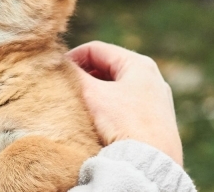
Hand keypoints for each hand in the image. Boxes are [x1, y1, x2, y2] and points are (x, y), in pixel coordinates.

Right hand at [66, 41, 183, 165]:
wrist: (150, 164)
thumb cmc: (123, 124)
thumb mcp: (92, 94)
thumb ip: (73, 74)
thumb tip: (56, 63)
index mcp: (139, 64)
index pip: (96, 49)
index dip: (72, 57)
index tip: (57, 71)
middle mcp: (152, 78)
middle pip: (107, 67)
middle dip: (84, 75)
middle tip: (65, 87)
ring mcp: (157, 100)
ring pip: (116, 87)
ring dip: (95, 92)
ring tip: (78, 104)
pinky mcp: (156, 121)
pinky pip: (126, 105)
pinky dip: (108, 107)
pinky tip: (96, 120)